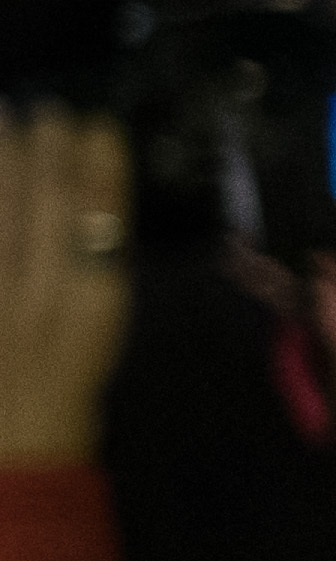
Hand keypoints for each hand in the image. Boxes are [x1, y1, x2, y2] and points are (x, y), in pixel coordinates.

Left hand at [0, 107, 134, 466]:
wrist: (18, 453)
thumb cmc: (66, 389)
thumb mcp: (96, 326)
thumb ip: (93, 270)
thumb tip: (91, 209)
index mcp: (90, 311)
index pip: (98, 227)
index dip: (100, 172)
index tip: (98, 124)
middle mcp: (37, 305)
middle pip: (41, 216)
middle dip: (43, 156)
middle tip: (42, 107)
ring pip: (0, 226)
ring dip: (4, 170)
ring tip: (5, 120)